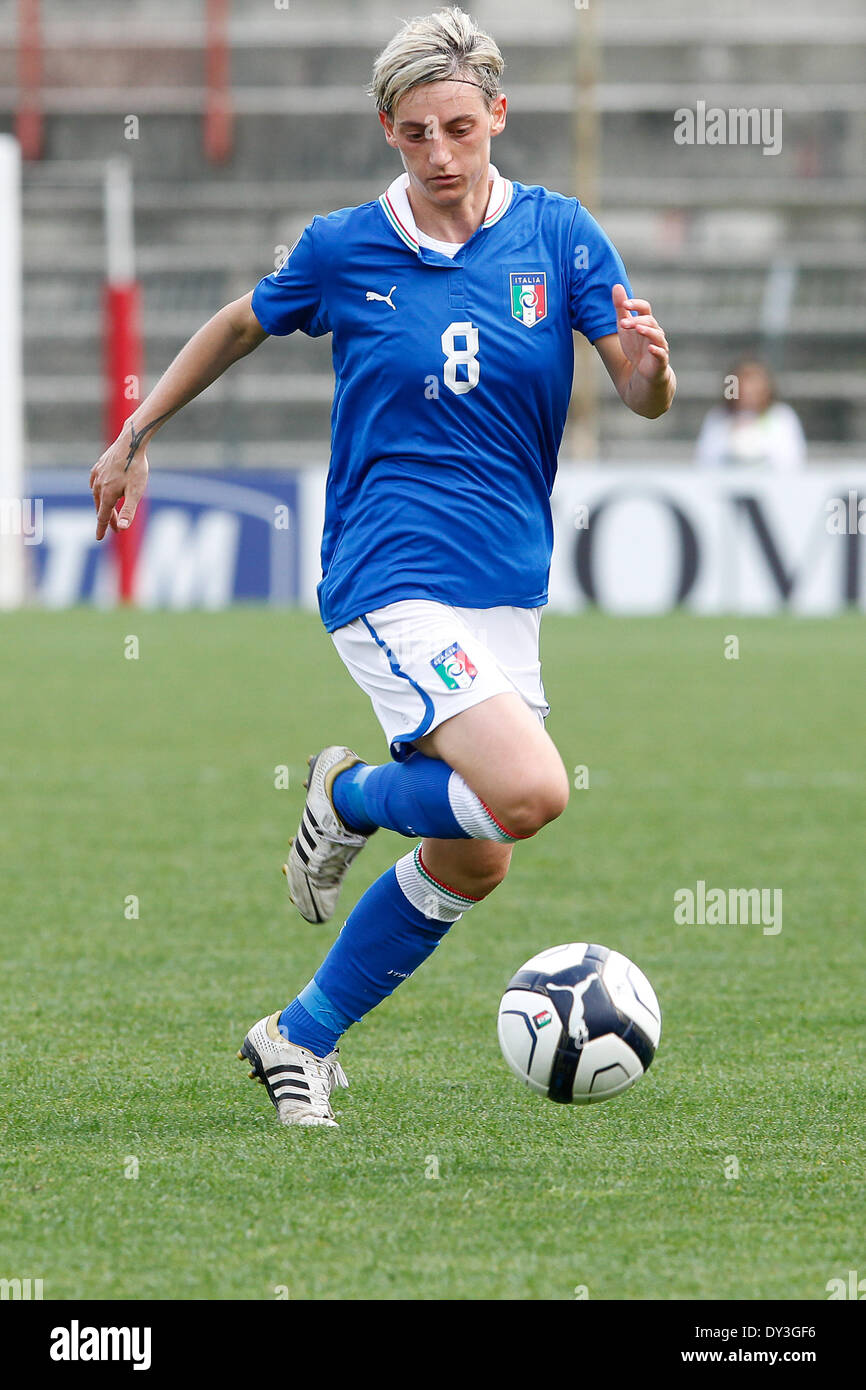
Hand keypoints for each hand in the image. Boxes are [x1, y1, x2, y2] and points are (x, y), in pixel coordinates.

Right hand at [89, 423, 148, 541]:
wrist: (131, 442)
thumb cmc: (136, 468)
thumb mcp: (135, 492)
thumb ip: (128, 511)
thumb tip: (122, 528)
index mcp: (107, 494)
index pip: (102, 516)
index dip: (101, 528)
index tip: (99, 538)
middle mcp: (98, 486)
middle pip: (101, 507)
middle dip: (107, 519)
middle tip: (116, 529)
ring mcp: (97, 475)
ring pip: (97, 495)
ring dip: (103, 505)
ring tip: (109, 511)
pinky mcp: (99, 466)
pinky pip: (95, 483)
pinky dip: (98, 491)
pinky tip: (98, 490)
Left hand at [612, 284, 670, 381]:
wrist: (643, 373)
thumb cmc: (635, 347)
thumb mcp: (624, 326)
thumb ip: (621, 308)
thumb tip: (616, 285)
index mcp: (646, 322)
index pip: (645, 308)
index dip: (636, 304)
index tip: (624, 305)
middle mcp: (655, 332)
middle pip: (649, 321)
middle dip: (636, 321)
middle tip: (622, 323)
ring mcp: (659, 345)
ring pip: (656, 335)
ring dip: (647, 331)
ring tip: (637, 329)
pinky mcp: (661, 360)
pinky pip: (661, 354)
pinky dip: (657, 351)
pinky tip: (651, 349)